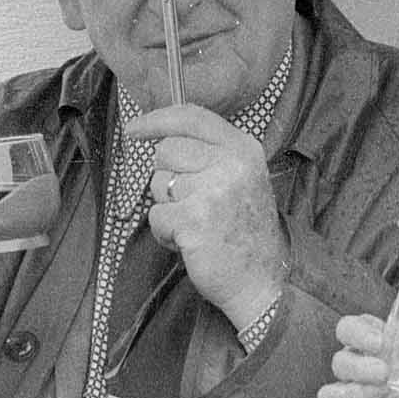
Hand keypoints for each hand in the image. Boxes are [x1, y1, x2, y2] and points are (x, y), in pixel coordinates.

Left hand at [123, 103, 286, 329]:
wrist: (262, 280)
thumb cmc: (245, 233)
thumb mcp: (242, 179)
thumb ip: (211, 155)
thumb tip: (163, 137)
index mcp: (244, 150)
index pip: (192, 117)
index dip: (157, 120)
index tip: (135, 128)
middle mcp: (231, 164)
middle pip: (167, 150)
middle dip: (168, 178)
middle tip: (193, 203)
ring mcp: (212, 190)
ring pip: (158, 184)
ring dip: (168, 208)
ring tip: (197, 225)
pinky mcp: (193, 219)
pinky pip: (156, 215)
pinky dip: (166, 233)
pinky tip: (191, 242)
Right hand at [316, 312, 398, 397]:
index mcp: (371, 337)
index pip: (349, 326)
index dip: (359, 332)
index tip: (381, 339)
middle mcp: (357, 360)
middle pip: (340, 357)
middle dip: (359, 364)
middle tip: (385, 369)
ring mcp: (353, 386)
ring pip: (333, 385)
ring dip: (357, 386)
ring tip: (385, 386)